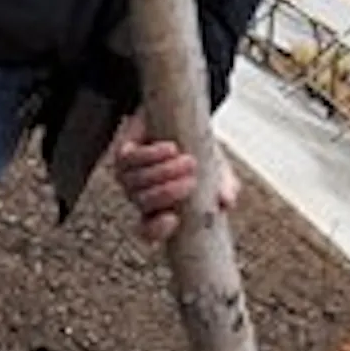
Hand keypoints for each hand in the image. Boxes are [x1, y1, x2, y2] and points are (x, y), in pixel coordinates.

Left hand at [112, 112, 239, 243]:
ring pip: (138, 182)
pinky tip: (171, 148)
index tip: (173, 220)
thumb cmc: (198, 154)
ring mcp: (129, 178)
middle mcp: (141, 198)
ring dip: (164, 172)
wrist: (179, 119)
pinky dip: (152, 155)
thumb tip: (227, 201)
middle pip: (145, 203)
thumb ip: (223, 187)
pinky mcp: (123, 155)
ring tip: (189, 162)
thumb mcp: (216, 171)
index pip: (149, 231)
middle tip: (192, 182)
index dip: (157, 230)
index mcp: (159, 211)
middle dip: (168, 194)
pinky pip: (131, 159)